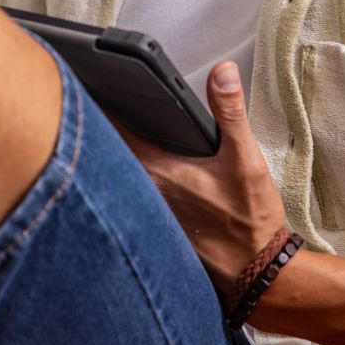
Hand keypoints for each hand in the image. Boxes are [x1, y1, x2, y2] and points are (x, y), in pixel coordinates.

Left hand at [108, 60, 285, 291]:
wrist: (256, 273)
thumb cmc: (250, 221)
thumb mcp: (246, 159)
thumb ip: (230, 112)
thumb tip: (222, 71)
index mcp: (161, 172)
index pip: (115, 134)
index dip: (100, 108)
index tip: (88, 86)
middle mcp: (145, 195)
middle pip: (107, 155)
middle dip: (98, 129)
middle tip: (91, 100)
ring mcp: (146, 216)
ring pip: (116, 180)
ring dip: (108, 158)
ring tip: (101, 132)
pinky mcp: (154, 230)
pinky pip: (127, 202)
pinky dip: (122, 185)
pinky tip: (128, 176)